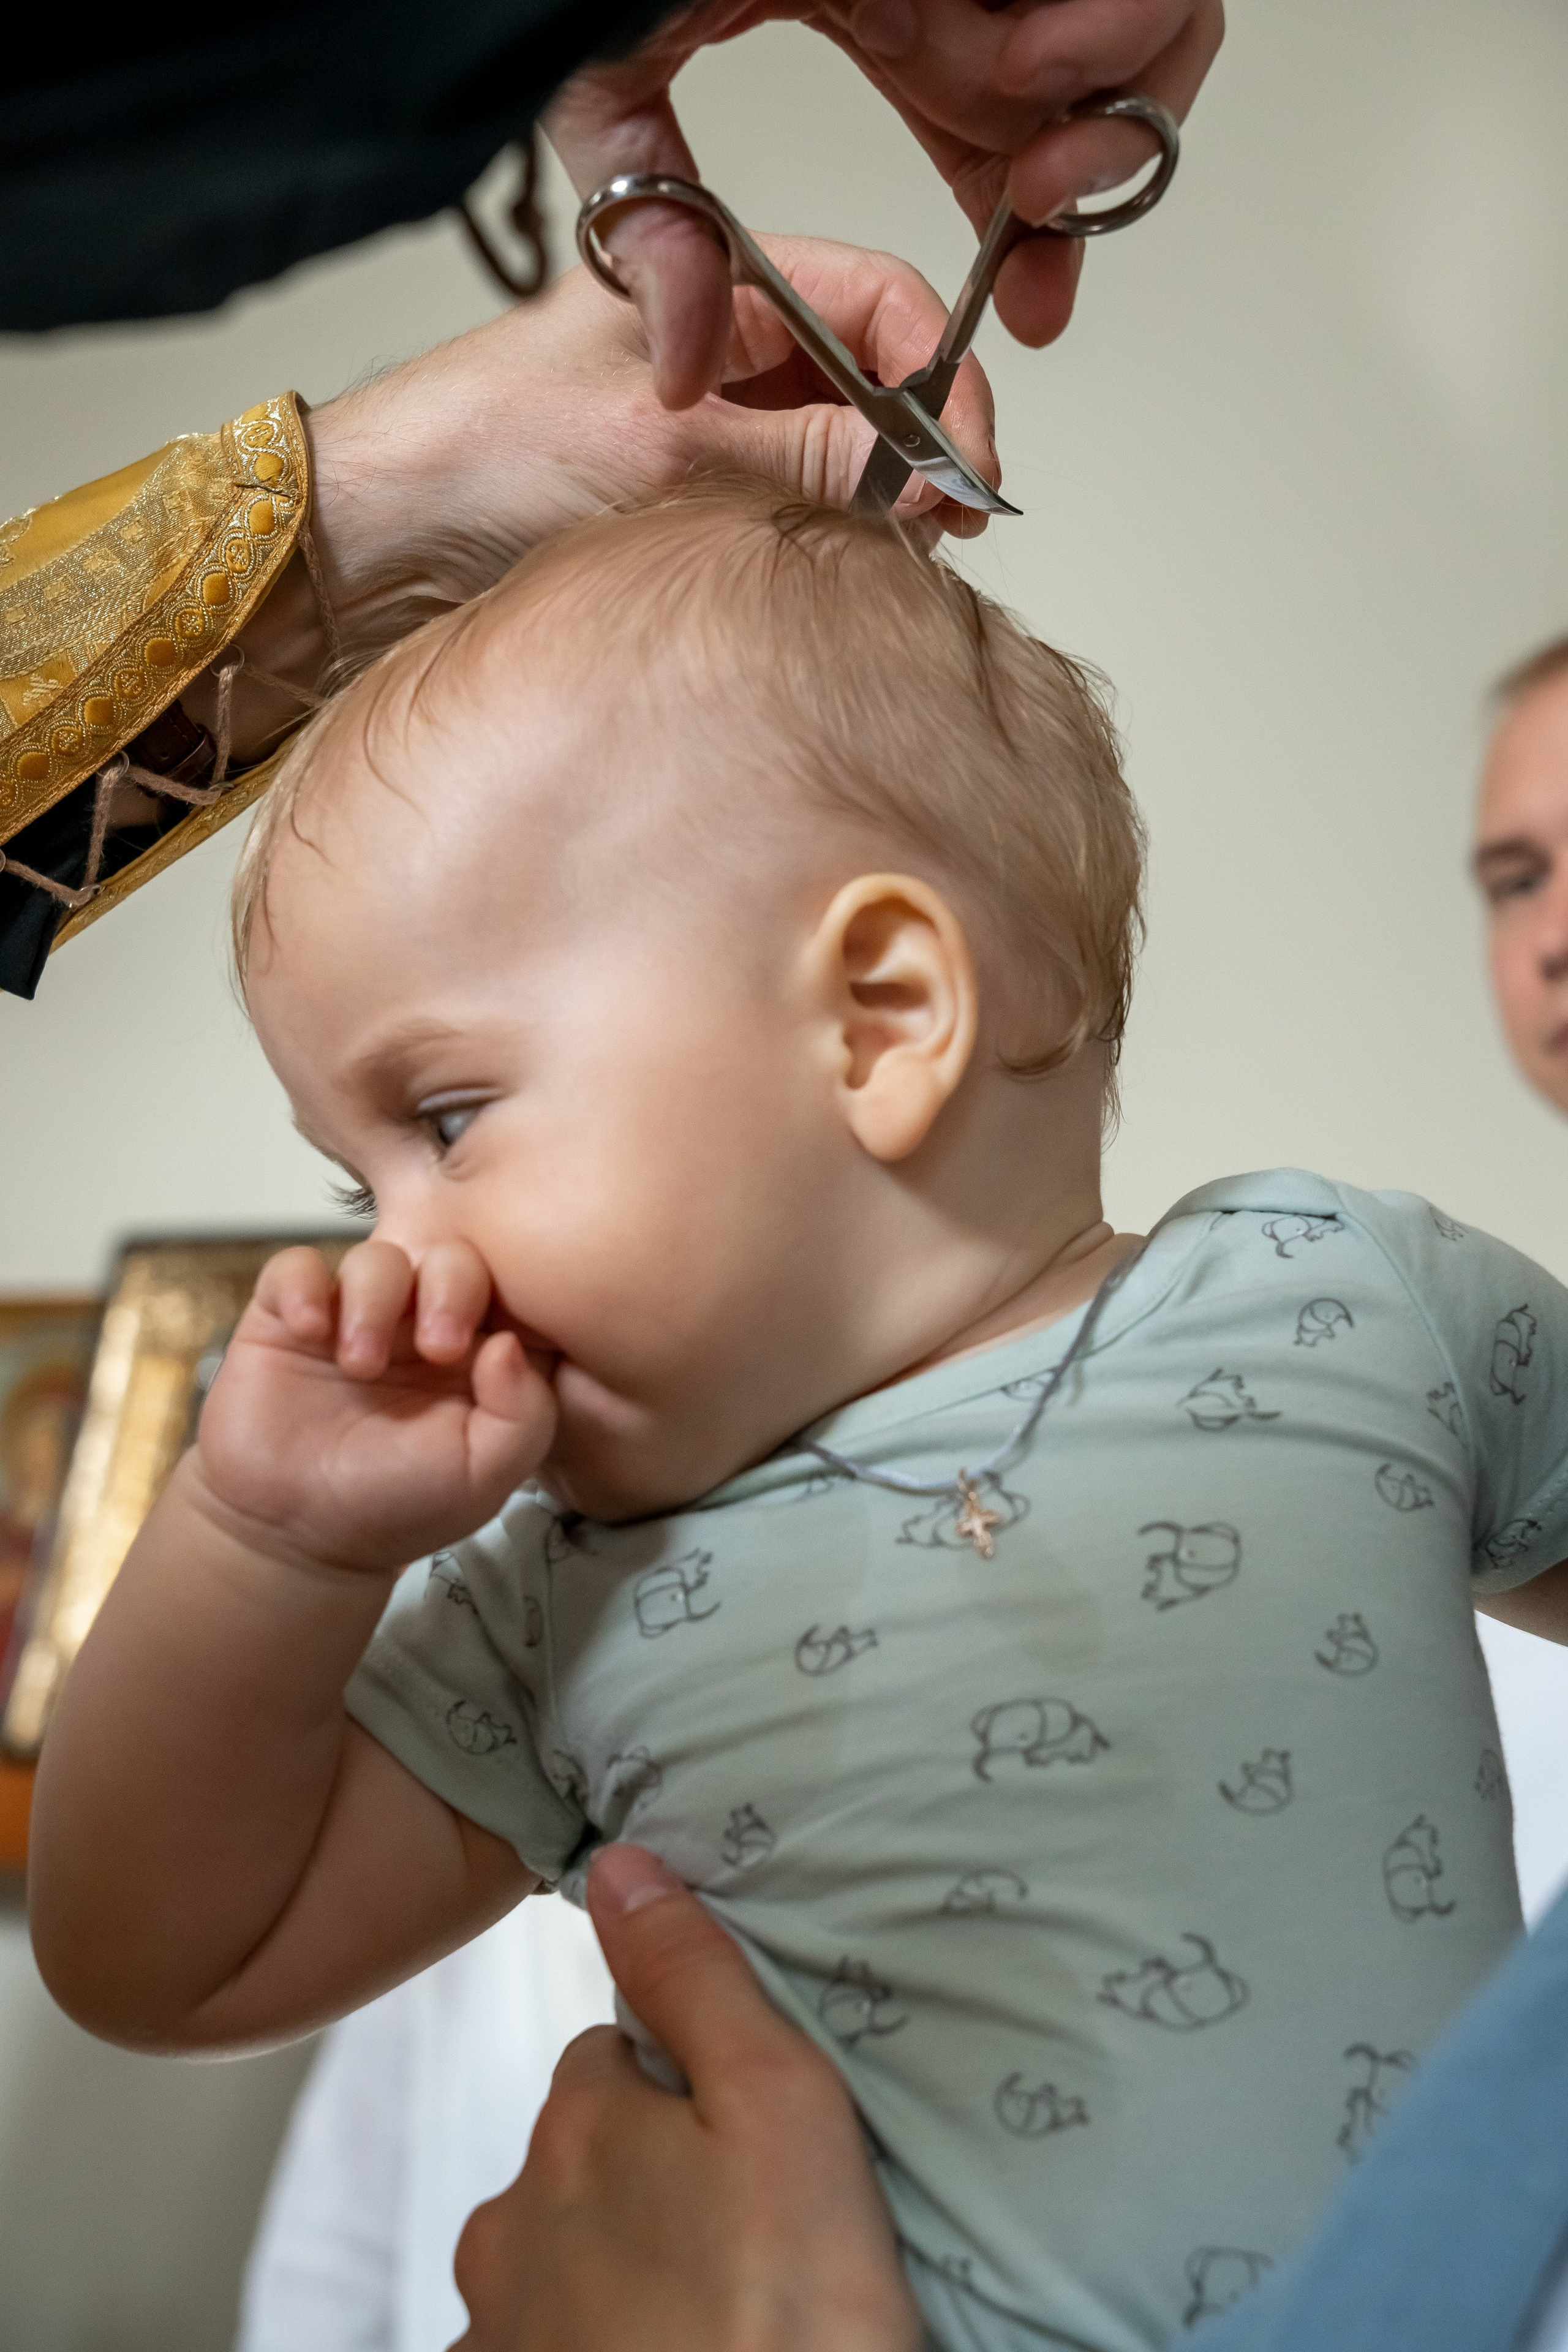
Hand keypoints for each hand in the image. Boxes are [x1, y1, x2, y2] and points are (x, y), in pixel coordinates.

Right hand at [194, 1238, 555, 1573]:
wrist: (297, 1534)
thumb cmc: (397, 1506)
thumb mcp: (483, 1475)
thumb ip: (523, 1414)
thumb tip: (509, 1343)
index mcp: (477, 1353)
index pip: (512, 1290)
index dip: (511, 1300)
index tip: (486, 1350)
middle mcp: (419, 1325)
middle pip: (451, 1257)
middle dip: (449, 1288)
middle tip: (435, 1348)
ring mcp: (355, 1317)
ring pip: (377, 1256)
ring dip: (373, 1301)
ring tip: (360, 1367)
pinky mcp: (289, 1318)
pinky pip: (296, 1267)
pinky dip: (302, 1287)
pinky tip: (309, 1331)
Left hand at [208, 235, 996, 754]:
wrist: (376, 540)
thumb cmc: (480, 455)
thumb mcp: (667, 453)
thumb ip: (809, 462)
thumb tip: (929, 479)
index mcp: (714, 282)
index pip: (881, 306)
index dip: (943, 381)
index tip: (966, 471)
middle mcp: (716, 348)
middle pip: (870, 382)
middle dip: (919, 453)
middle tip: (942, 534)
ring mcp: (701, 424)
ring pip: (834, 454)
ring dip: (873, 508)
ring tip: (888, 563)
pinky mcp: (683, 495)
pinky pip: (786, 509)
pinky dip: (820, 543)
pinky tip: (827, 582)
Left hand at [451, 1844, 919, 2351]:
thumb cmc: (793, 2309)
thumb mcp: (782, 2106)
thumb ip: (696, 1977)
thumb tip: (617, 1862)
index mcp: (575, 2121)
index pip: (616, 2052)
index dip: (688, 2086)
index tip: (749, 2140)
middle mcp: (509, 2219)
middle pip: (582, 2161)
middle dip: (643, 2181)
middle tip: (746, 2236)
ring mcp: (497, 2332)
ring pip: (558, 2263)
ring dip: (615, 2275)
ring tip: (713, 2313)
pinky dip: (589, 2351)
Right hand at [547, 0, 1225, 403]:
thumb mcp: (609, 80)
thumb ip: (651, 225)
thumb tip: (677, 365)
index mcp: (877, 3)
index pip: (1000, 128)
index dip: (1036, 232)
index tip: (1031, 309)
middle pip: (1087, 89)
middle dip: (1088, 189)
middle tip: (1035, 233)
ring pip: (1137, 37)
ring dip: (1099, 119)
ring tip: (1022, 146)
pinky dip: (1113, 34)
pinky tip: (1029, 65)